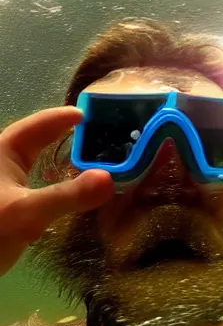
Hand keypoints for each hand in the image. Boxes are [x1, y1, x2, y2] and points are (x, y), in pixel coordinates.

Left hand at [0, 107, 113, 275]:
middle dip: (59, 136)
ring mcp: (2, 188)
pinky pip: (33, 185)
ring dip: (56, 159)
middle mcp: (0, 166)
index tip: (85, 113)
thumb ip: (68, 195)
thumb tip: (109, 179)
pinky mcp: (5, 208)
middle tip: (90, 134)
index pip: (35, 127)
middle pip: (33, 142)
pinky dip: (52, 182)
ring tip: (83, 159)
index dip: (60, 118)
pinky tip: (65, 192)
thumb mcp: (26, 212)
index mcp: (1, 154)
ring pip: (32, 164)